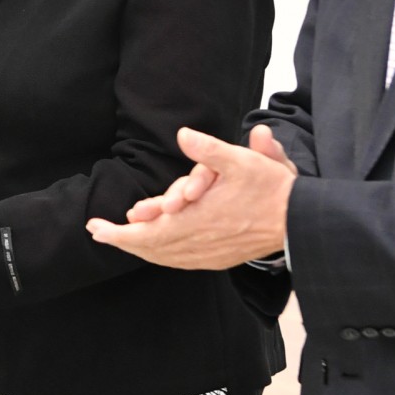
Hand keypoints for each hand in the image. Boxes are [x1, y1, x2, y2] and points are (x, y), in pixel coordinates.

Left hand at [86, 126, 294, 268]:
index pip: (146, 232)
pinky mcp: (218, 258)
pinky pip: (180, 261)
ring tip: (118, 237)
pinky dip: (161, 255)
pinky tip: (153, 249)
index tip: (94, 227)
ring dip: (139, 247)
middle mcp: (198, 241)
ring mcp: (208, 254)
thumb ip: (210, 149)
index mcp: (197, 220)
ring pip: (163, 256)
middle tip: (97, 231)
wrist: (300, 222)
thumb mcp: (242, 161)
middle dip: (121, 239)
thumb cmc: (270, 189)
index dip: (118, 233)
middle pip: (149, 247)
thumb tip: (183, 134)